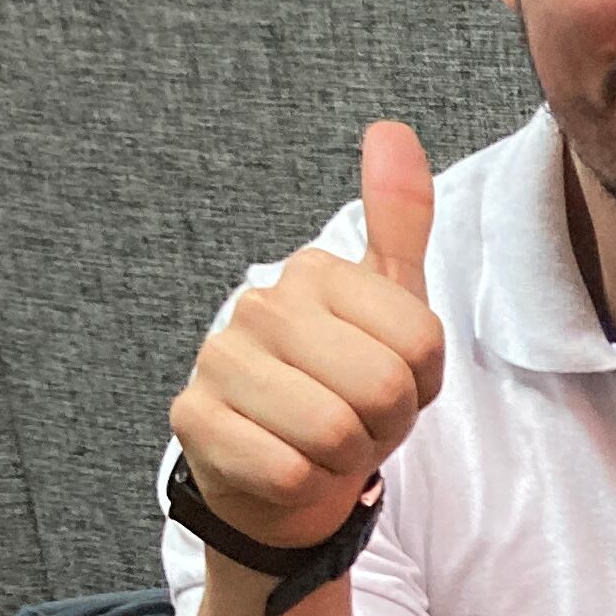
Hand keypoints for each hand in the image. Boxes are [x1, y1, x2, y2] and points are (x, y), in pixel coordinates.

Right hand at [168, 121, 443, 552]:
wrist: (284, 472)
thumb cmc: (343, 388)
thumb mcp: (389, 307)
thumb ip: (398, 222)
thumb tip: (391, 129)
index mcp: (315, 272)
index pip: (422, 343)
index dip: (422, 385)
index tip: (392, 385)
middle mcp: (260, 304)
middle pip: (382, 388)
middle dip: (385, 425)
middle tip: (360, 423)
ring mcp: (219, 359)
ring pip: (334, 433)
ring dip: (345, 458)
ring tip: (326, 444)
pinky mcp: (192, 420)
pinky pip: (287, 470)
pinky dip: (303, 485)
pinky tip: (287, 466)